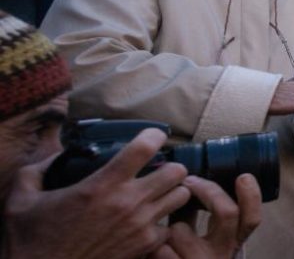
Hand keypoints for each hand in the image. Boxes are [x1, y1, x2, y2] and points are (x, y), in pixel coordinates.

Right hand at [2, 128, 190, 258]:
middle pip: (176, 172)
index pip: (144, 148)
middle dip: (170, 167)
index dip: (153, 136)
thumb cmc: (33, 242)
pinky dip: (163, 223)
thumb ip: (39, 170)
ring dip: (172, 192)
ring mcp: (140, 226)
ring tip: (158, 194)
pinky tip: (148, 222)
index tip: (153, 136)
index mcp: (101, 186)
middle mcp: (128, 203)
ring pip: (181, 197)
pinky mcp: (144, 247)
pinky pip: (169, 227)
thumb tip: (56, 157)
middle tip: (158, 170)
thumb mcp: (22, 200)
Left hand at [150, 175, 262, 258]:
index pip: (251, 219)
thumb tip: (193, 182)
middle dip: (208, 190)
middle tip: (189, 180)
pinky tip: (149, 253)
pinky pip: (158, 248)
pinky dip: (150, 247)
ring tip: (158, 237)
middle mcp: (221, 254)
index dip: (251, 196)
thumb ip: (203, 219)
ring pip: (180, 229)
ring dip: (164, 228)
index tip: (243, 176)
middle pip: (228, 212)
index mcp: (231, 244)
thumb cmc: (185, 258)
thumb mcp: (202, 242)